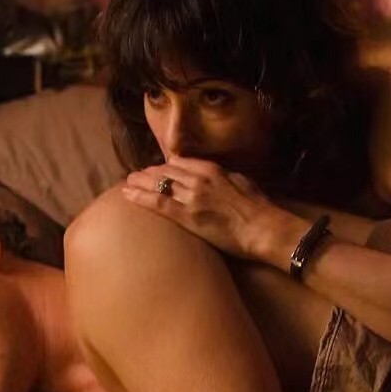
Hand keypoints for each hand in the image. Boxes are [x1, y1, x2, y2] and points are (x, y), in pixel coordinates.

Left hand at [121, 156, 307, 262]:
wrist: (263, 227)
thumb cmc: (258, 208)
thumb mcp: (241, 182)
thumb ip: (223, 177)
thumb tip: (216, 176)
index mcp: (211, 170)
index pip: (180, 163)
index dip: (166, 166)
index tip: (158, 169)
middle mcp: (198, 179)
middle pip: (165, 172)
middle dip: (148, 173)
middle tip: (136, 176)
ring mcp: (191, 197)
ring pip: (157, 184)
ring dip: (139, 183)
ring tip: (127, 183)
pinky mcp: (187, 217)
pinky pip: (158, 203)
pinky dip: (140, 198)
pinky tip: (127, 195)